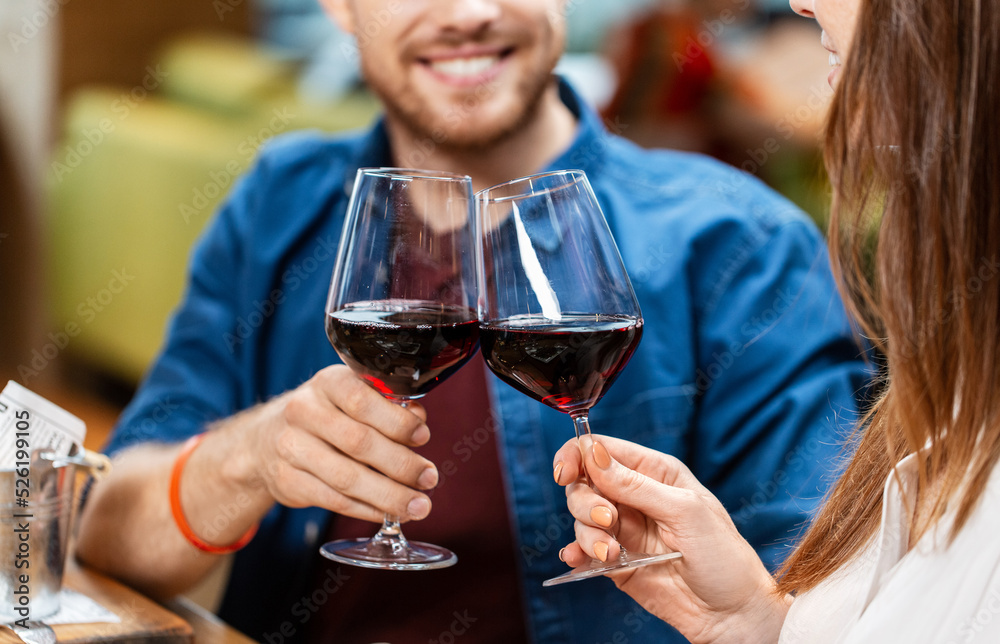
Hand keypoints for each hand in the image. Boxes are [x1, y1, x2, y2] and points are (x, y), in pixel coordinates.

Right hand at [240, 364, 437, 522]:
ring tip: (418, 506)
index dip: (396, 422)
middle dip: (401, 464)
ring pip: (347, 478)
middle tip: (429, 479)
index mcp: (327, 383)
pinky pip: (334, 500)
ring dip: (388, 496)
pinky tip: (388, 512)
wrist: (267, 438)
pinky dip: (367, 509)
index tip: (423, 437)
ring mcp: (291, 448)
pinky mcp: (287, 481)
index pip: (362, 400)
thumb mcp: (352, 397)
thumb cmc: (327, 414)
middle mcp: (304, 412)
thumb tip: (418, 422)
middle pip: (358, 443)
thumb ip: (387, 406)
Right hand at [553, 435, 789, 643]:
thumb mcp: (684, 510)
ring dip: (587, 533)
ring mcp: (623, 530)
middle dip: (586, 501)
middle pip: (584, 483)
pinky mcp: (615, 561)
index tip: (565, 473)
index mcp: (655, 473)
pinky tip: (579, 560)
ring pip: (581, 517)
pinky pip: (582, 549)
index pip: (603, 450)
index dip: (577, 456)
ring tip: (611, 554)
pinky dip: (575, 552)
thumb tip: (593, 454)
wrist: (731, 613)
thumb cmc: (722, 555)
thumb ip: (636, 484)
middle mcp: (635, 497)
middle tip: (608, 521)